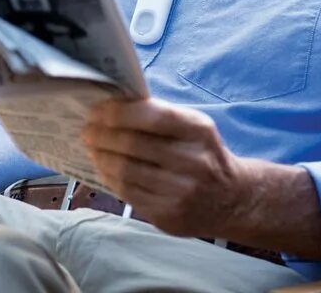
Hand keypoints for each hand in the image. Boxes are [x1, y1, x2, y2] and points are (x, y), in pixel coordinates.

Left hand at [81, 97, 252, 238]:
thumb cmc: (204, 155)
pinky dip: (110, 178)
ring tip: (92, 149)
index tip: (97, 110)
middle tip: (87, 130)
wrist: (233, 199)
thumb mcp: (194, 128)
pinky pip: (128, 193)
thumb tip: (112, 106)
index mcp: (199, 131)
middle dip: (102, 135)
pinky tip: (105, 168)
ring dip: (102, 157)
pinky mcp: (169, 215)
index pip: (152, 117)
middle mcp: (193, 161)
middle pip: (133, 145)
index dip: (119, 113)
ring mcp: (181, 192)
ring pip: (126, 171)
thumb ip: (160, 116)